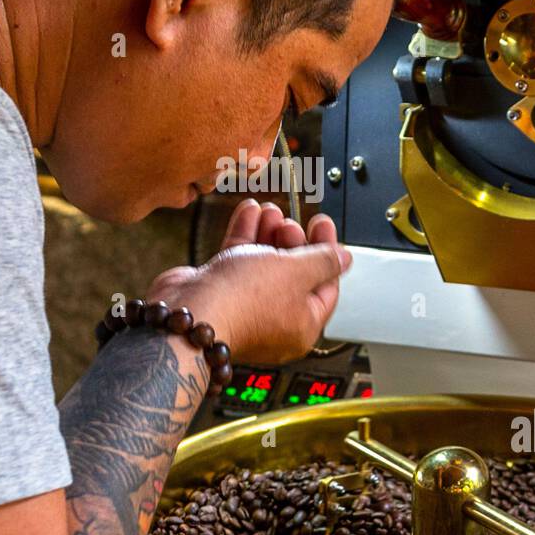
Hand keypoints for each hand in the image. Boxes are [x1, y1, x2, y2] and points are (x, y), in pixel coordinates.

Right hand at [147, 199, 351, 363]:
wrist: (189, 312)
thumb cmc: (243, 302)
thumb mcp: (296, 273)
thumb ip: (322, 261)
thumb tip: (344, 258)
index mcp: (302, 325)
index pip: (325, 285)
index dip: (326, 251)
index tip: (321, 224)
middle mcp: (274, 320)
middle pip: (293, 274)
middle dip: (292, 241)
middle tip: (290, 222)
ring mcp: (245, 307)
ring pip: (263, 265)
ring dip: (268, 234)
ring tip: (269, 210)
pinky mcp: (220, 293)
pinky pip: (238, 261)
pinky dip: (245, 236)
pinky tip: (249, 211)